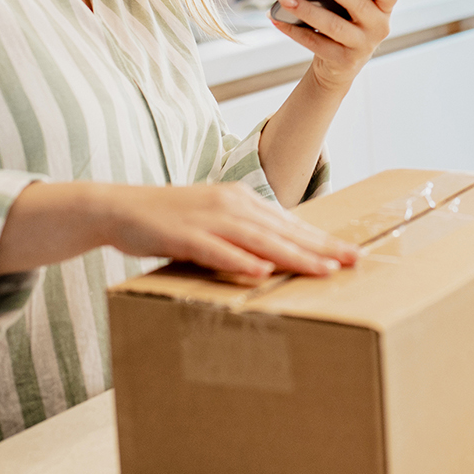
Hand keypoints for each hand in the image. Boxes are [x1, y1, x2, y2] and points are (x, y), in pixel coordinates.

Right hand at [102, 183, 361, 280]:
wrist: (119, 208)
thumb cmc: (169, 220)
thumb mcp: (213, 222)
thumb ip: (243, 236)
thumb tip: (276, 256)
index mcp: (241, 201)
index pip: (291, 223)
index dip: (322, 239)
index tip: (353, 253)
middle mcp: (231, 205)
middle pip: (284, 231)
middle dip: (322, 247)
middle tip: (354, 261)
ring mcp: (208, 219)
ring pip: (259, 240)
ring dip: (293, 255)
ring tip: (323, 269)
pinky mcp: (184, 235)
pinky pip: (217, 250)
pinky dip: (240, 260)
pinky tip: (262, 271)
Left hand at [271, 0, 398, 91]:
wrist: (341, 64)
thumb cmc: (346, 22)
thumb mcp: (353, 6)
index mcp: (384, 8)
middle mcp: (379, 28)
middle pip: (359, 5)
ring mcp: (362, 46)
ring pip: (333, 25)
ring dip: (307, 9)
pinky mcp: (343, 61)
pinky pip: (315, 43)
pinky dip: (294, 30)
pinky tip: (278, 19)